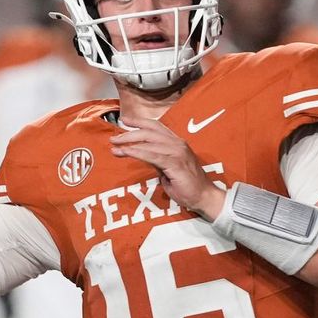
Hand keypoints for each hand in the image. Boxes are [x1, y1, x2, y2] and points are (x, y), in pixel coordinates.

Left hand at [110, 116, 224, 219]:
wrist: (204, 197)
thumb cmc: (187, 185)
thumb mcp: (168, 168)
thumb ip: (157, 159)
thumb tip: (142, 154)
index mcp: (176, 142)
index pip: (156, 126)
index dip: (139, 122)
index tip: (124, 120)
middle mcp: (177, 143)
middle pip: (149, 131)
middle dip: (129, 133)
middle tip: (114, 138)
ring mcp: (177, 152)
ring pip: (149, 141)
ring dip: (129, 142)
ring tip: (115, 146)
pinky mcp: (175, 163)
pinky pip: (152, 155)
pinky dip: (136, 152)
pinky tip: (126, 152)